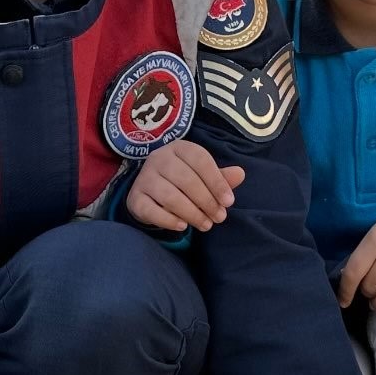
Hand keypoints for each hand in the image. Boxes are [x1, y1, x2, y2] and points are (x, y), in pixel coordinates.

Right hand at [126, 138, 244, 232]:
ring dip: (192, 213)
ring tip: (206, 225)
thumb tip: (240, 174)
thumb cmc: (184, 181)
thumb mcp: (204, 175)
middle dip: (206, 201)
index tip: (229, 202)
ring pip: (170, 196)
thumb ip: (221, 177)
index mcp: (179, 148)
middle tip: (219, 217)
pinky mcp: (135, 198)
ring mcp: (144, 178)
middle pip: (186, 180)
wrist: (151, 192)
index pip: (200, 160)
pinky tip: (183, 226)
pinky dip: (169, 220)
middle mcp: (159, 158)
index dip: (217, 181)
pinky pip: (152, 211)